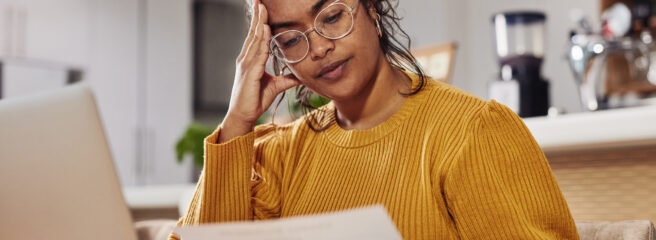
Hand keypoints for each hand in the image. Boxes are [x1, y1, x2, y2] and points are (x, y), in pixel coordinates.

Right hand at [220, 0, 300, 141]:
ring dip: (259, 22)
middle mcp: (246, 59)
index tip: (262, 6)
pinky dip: (262, 40)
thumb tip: (300, 75)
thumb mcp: (276, 86)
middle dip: (257, 15)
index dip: (259, 21)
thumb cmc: (255, 100)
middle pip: (253, 32)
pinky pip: (258, 53)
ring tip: (262, 7)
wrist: (243, 116)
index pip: (256, 36)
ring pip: (255, 39)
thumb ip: (287, 78)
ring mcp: (246, 64)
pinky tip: (265, 29)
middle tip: (259, 0)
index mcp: (251, 60)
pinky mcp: (250, 73)